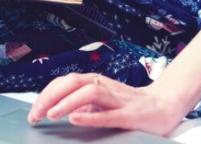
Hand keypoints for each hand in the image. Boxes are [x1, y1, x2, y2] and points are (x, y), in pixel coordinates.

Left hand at [26, 72, 191, 136]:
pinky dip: (90, 116)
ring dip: (67, 103)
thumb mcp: (103, 103)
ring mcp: (118, 100)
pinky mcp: (131, 115)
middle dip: (50, 96)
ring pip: (89, 93)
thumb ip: (84, 104)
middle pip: (73, 82)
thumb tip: (58, 109)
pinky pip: (108, 114)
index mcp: (97, 83)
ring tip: (51, 114)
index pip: (66, 82)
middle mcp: (105, 87)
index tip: (33, 110)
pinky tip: (75, 119)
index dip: (47, 93)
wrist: (166, 106)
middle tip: (35, 113)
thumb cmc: (132, 105)